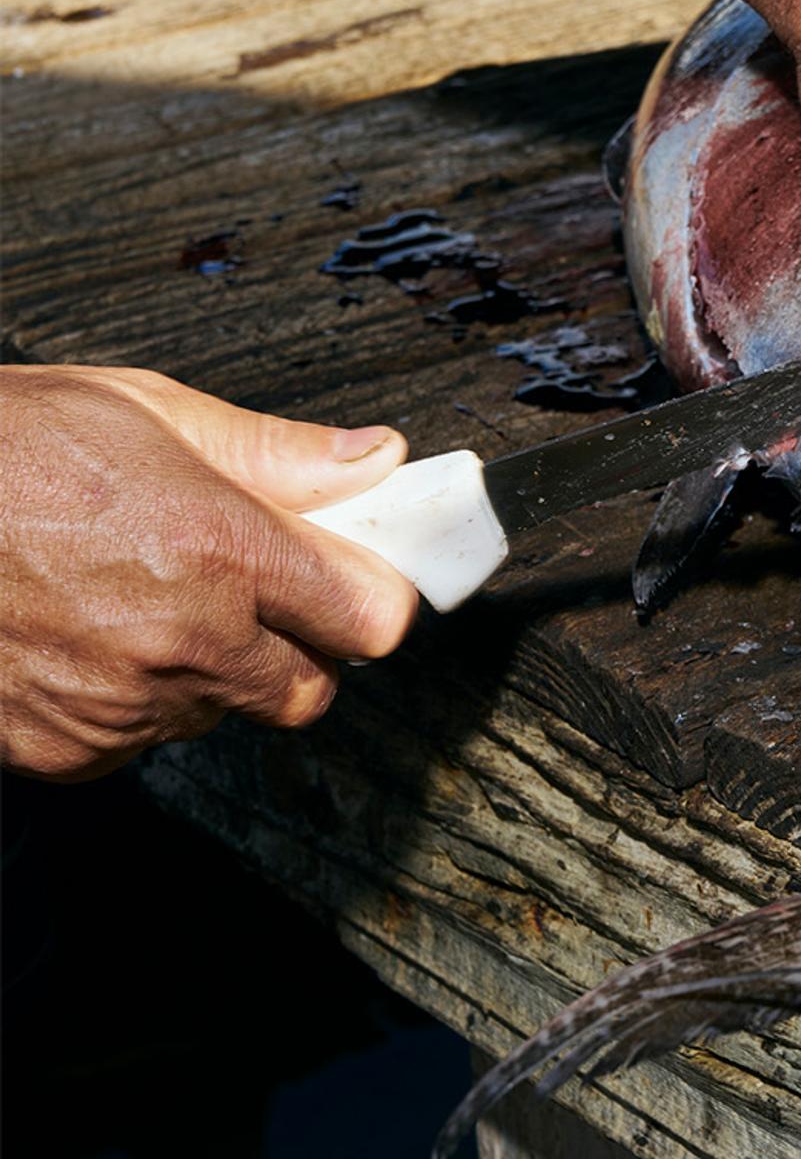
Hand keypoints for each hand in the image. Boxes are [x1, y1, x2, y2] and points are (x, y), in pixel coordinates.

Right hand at [0, 367, 421, 780]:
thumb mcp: (143, 410)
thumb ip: (276, 452)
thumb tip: (379, 460)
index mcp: (217, 549)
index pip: (373, 619)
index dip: (366, 594)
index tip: (348, 572)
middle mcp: (179, 640)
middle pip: (309, 688)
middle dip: (293, 644)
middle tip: (242, 590)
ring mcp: (117, 705)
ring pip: (219, 713)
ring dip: (203, 671)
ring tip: (129, 595)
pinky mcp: (63, 748)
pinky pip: (139, 742)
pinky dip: (128, 702)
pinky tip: (80, 636)